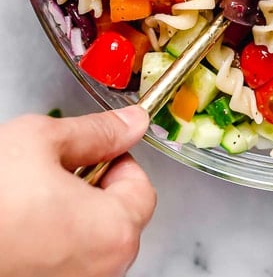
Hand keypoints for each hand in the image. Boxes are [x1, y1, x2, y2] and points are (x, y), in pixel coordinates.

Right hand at [0, 106, 155, 276]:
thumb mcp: (40, 141)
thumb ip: (96, 131)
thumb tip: (131, 123)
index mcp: (114, 232)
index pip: (142, 189)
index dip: (116, 162)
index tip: (90, 153)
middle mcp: (102, 274)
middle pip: (118, 221)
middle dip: (92, 192)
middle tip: (52, 175)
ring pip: (89, 247)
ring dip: (70, 221)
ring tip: (28, 203)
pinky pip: (63, 267)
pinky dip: (48, 248)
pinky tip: (18, 230)